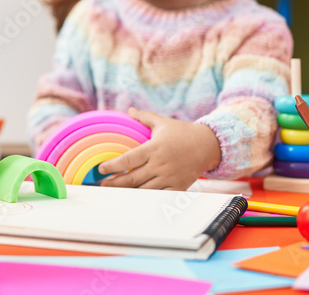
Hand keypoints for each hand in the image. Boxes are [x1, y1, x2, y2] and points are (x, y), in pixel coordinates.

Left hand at [95, 108, 220, 190]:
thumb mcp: (162, 122)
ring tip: (114, 192)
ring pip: (143, 190)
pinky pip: (158, 196)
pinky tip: (134, 199)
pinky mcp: (177, 187)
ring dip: (127, 192)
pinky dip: (146, 199)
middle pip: (132, 178)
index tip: (101, 169)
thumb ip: (144, 117)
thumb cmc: (182, 133)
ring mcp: (169, 177)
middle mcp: (160, 164)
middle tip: (102, 185)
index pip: (128, 160)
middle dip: (115, 183)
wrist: (207, 146)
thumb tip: (129, 110)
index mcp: (154, 148)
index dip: (112, 166)